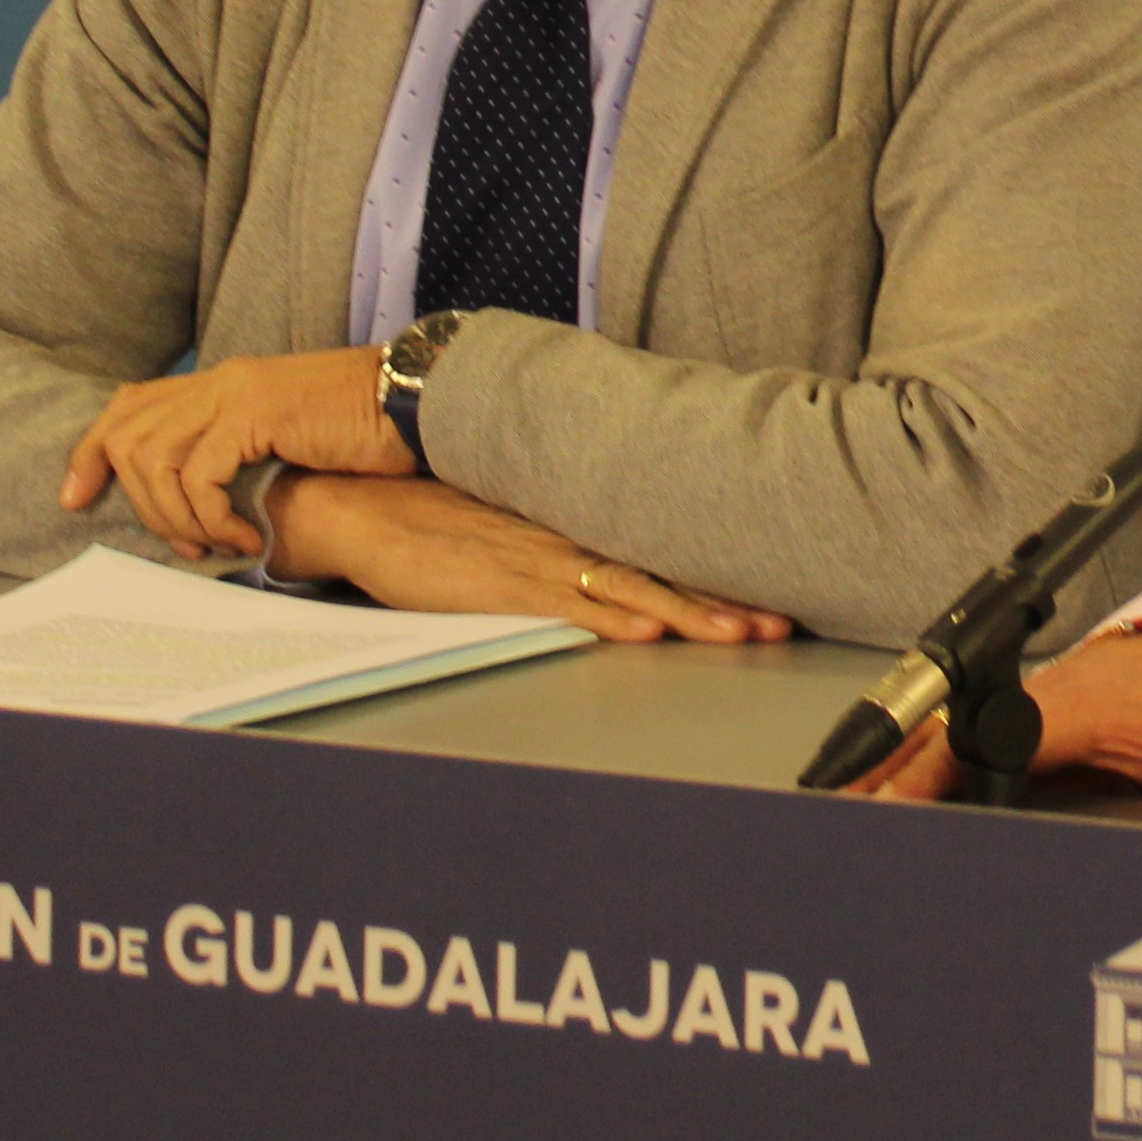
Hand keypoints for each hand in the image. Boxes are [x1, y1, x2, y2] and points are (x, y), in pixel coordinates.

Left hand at [59, 348, 413, 559]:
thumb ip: (241, 455)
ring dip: (173, 515)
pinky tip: (244, 538)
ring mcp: (236, 392)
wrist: (413, 405)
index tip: (76, 496)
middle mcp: (220, 380)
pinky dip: (211, 517)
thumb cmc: (362, 434)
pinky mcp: (255, 413)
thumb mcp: (287, 439)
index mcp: (223, 381)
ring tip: (212, 545)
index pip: (130, 404)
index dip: (91, 450)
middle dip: (132, 499)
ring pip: (154, 458)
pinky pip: (200, 475)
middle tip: (176, 545)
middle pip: (127, 433)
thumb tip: (202, 506)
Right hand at [268, 472, 789, 644]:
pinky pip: (563, 604)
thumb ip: (565, 548)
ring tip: (737, 632)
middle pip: (661, 571)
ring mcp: (535, 562)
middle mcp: (567, 539)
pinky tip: (644, 629)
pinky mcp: (498, 586)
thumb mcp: (515, 531)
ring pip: (627, 589)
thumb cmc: (436, 524)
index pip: (660, 552)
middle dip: (724, 601)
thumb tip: (621, 572)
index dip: (718, 575)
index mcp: (574, 527)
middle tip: (779, 622)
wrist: (362, 508)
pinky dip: (607, 616)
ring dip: (686, 613)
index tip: (772, 593)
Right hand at [861, 627, 1141, 834]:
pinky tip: (876, 790)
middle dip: (887, 775)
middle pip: (938, 739)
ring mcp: (1007, 709)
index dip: (930, 774)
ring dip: (888, 768)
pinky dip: (908, 762)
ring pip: (934, 735)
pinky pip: (947, 740)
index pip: (978, 743)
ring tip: (840, 805)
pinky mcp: (1004, 721)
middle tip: (841, 813)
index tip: (895, 805)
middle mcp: (1021, 705)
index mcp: (1055, 712)